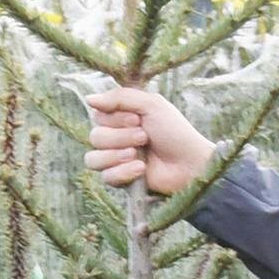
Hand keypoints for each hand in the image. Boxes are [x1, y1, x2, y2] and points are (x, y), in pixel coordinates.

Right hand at [85, 87, 213, 197]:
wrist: (189, 163)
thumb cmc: (174, 132)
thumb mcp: (151, 105)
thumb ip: (120, 97)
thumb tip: (89, 98)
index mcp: (121, 118)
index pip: (98, 116)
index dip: (115, 119)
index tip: (137, 119)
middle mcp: (115, 138)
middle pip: (95, 136)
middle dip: (120, 137)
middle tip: (144, 137)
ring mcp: (116, 160)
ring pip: (93, 158)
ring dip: (117, 155)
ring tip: (138, 155)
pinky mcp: (120, 180)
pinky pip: (105, 177)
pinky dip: (123, 172)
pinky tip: (141, 170)